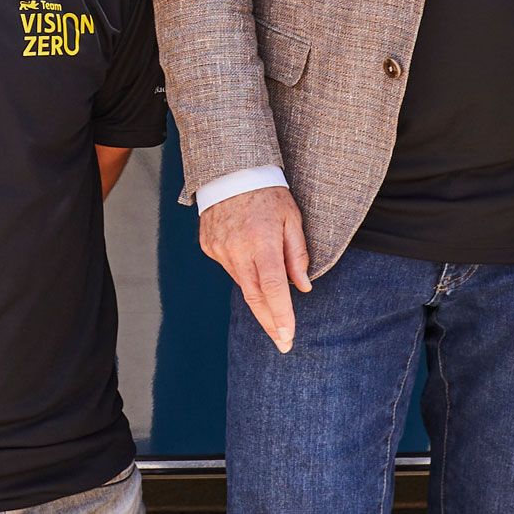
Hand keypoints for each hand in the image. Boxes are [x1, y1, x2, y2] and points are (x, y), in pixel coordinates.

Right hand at [200, 185, 310, 352]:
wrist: (230, 170)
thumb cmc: (268, 193)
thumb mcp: (292, 218)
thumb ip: (297, 254)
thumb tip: (303, 287)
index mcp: (262, 241)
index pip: (273, 288)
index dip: (281, 315)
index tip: (288, 337)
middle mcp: (238, 248)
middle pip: (255, 297)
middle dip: (270, 324)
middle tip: (283, 343)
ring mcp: (220, 249)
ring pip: (242, 284)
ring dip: (259, 297)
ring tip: (274, 301)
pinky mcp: (209, 246)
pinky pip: (230, 268)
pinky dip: (244, 272)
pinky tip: (251, 262)